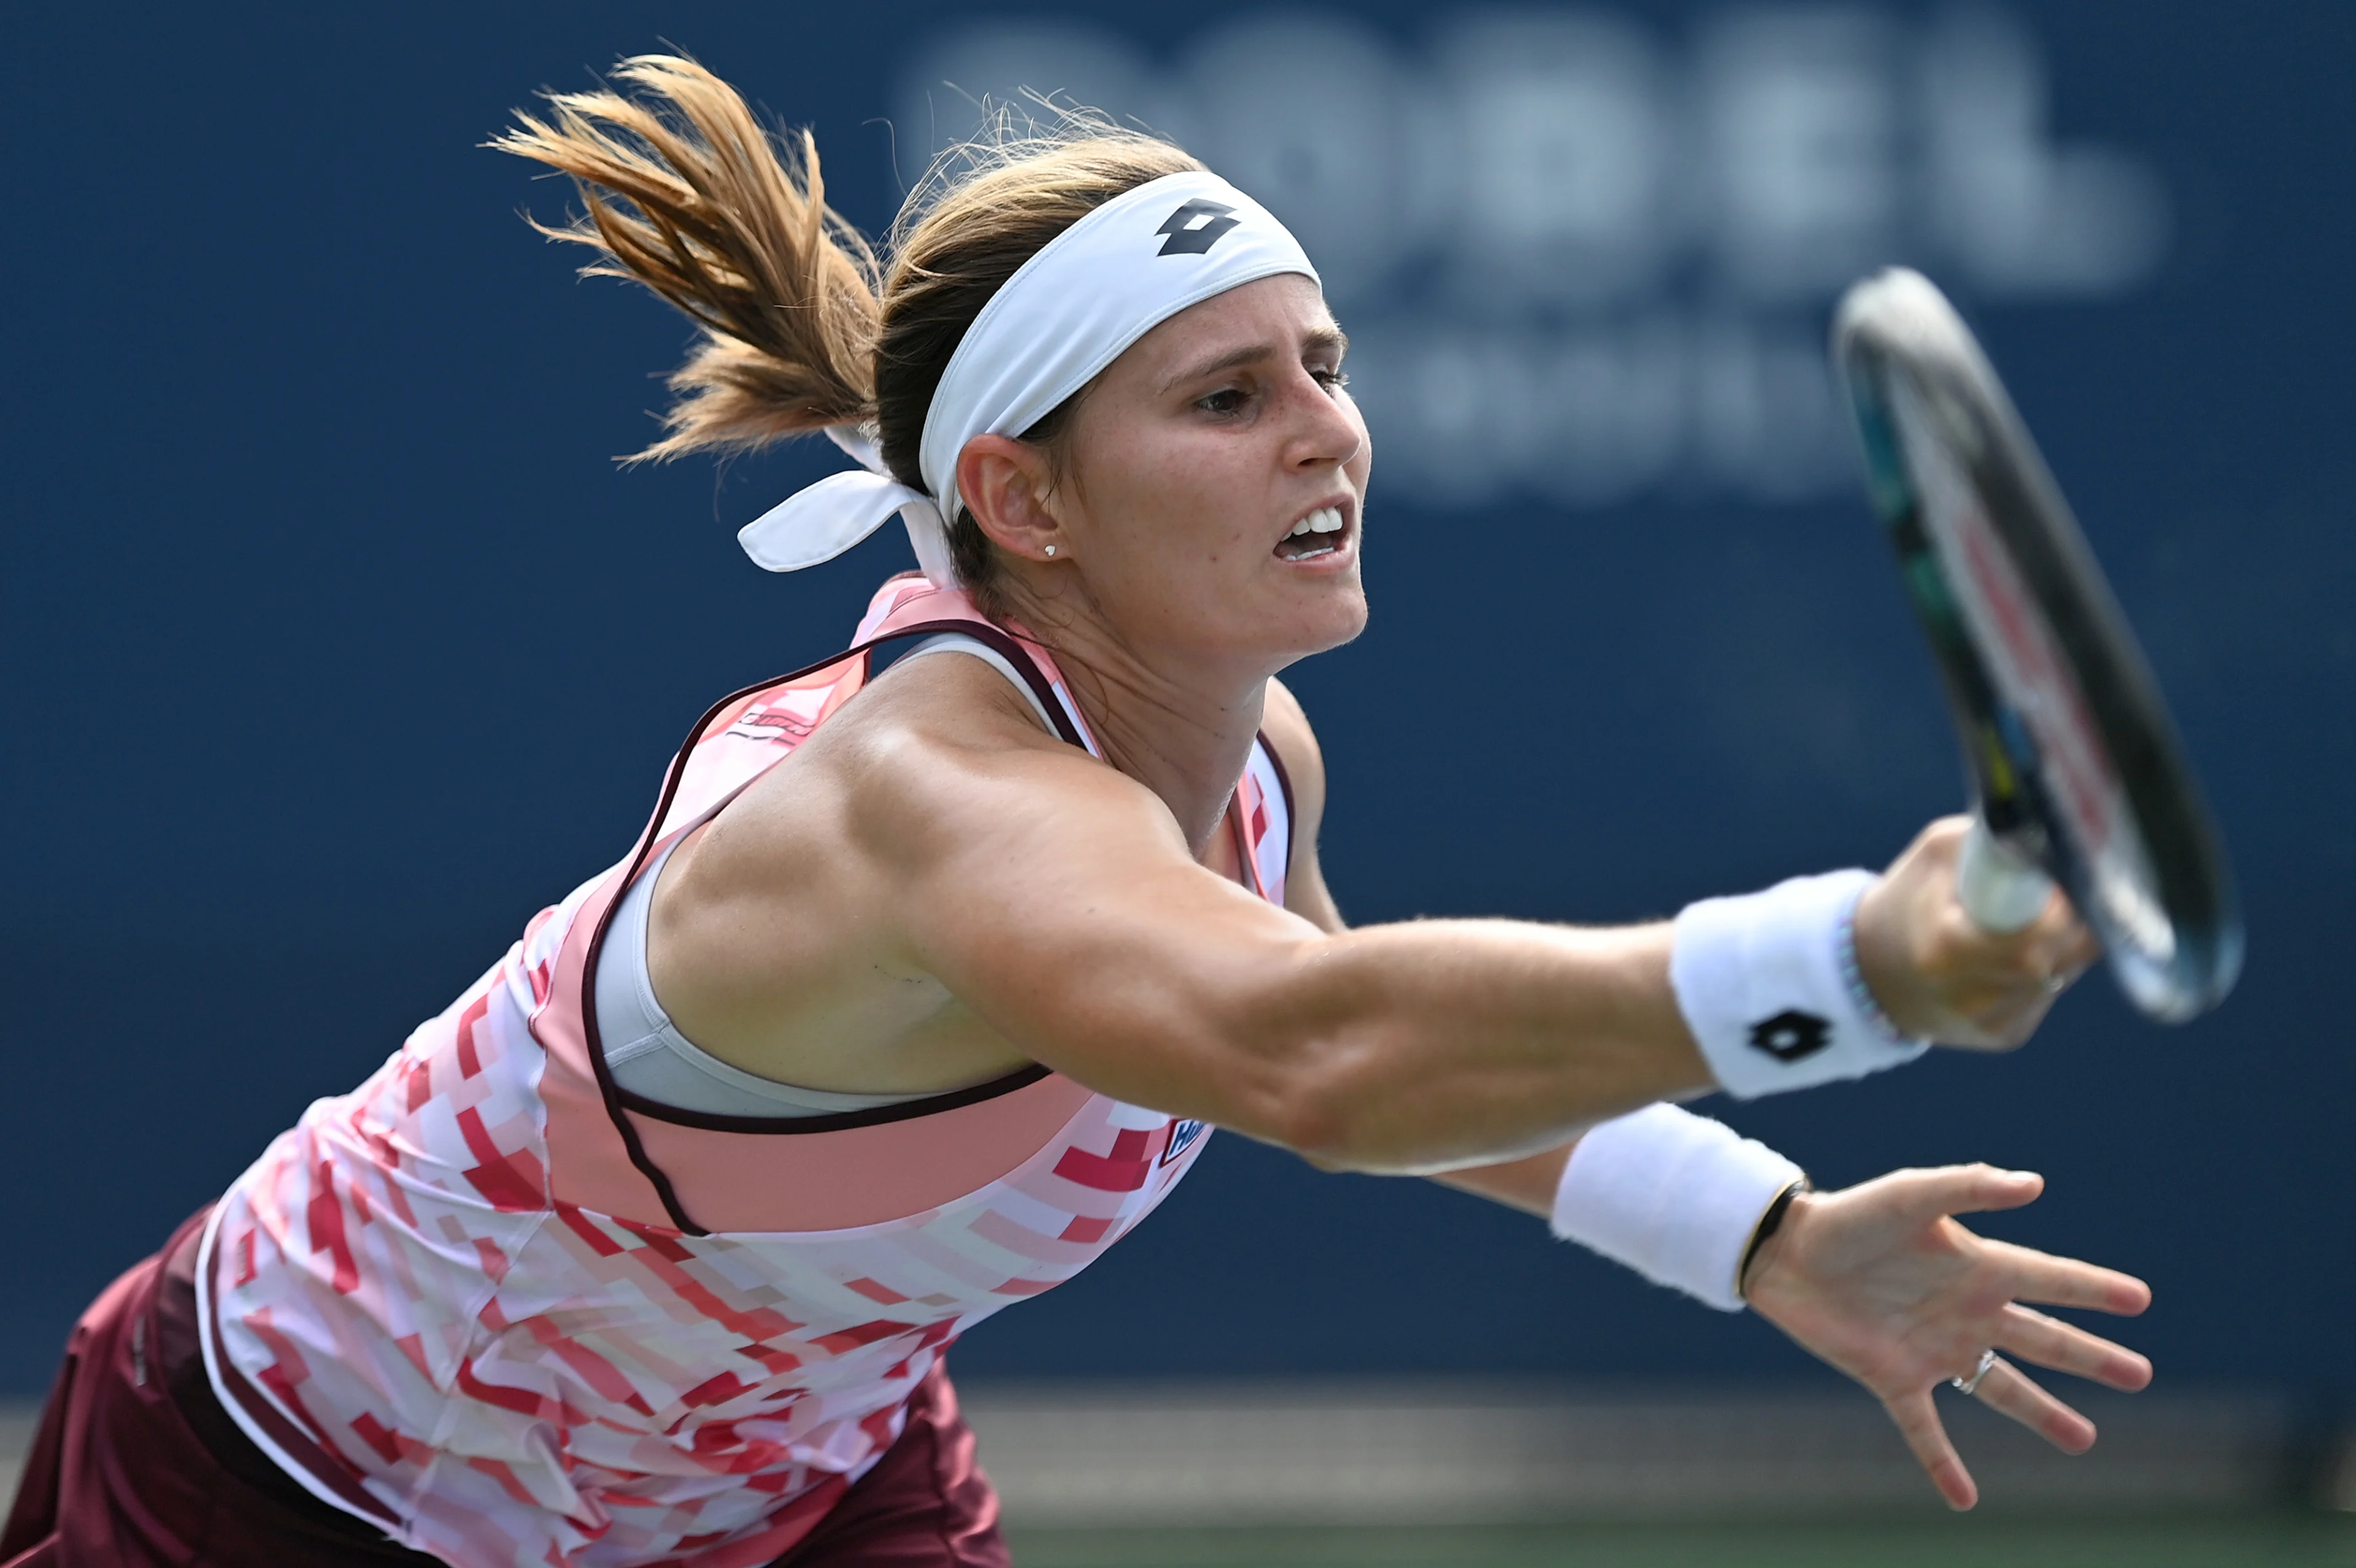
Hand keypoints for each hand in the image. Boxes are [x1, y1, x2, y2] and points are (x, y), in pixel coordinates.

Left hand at [1742, 1163, 2151, 1509]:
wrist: (1786, 1251)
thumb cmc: (1850, 1215)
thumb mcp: (1911, 1194)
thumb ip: (1970, 1185)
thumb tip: (2034, 1183)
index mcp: (1977, 1266)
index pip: (2050, 1280)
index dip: (2094, 1289)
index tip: (2139, 1299)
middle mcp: (1965, 1311)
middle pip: (2042, 1340)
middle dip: (2091, 1358)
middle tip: (2140, 1377)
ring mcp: (1934, 1349)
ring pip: (2001, 1388)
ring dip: (2042, 1414)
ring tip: (2084, 1440)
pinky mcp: (1893, 1378)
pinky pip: (1926, 1428)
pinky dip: (1943, 1463)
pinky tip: (1965, 1499)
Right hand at [1854, 816, 2099, 1047]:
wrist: (1870, 970)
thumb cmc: (1908, 900)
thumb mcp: (1938, 851)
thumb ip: (1998, 844)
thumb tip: (2061, 843)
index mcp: (1948, 948)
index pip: (2047, 928)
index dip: (2059, 901)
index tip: (2049, 882)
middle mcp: (1973, 996)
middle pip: (2065, 949)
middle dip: (2064, 917)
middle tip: (2035, 896)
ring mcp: (1992, 1022)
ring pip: (2066, 969)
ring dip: (2055, 942)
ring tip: (2013, 926)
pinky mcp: (2007, 1036)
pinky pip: (2051, 991)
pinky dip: (2041, 969)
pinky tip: (2004, 958)